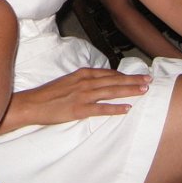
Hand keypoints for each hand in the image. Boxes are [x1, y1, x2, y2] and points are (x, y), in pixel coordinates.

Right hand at [12, 68, 151, 125]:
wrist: (32, 104)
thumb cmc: (49, 94)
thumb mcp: (68, 82)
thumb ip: (84, 81)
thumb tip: (99, 83)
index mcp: (82, 74)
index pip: (108, 74)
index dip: (125, 75)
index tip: (138, 76)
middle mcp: (85, 82)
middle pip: (114, 80)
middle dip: (133, 80)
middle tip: (149, 81)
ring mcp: (82, 95)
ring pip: (111, 91)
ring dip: (129, 90)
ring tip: (144, 91)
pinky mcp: (79, 109)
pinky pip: (101, 108)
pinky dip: (115, 108)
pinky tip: (127, 108)